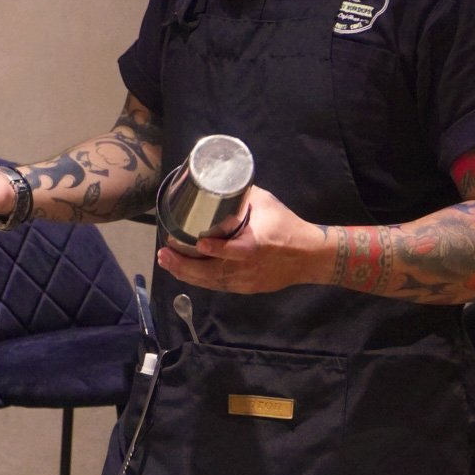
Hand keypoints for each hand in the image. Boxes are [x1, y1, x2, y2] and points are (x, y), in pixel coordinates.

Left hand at [156, 186, 325, 293]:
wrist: (309, 256)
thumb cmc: (287, 225)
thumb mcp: (266, 204)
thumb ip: (240, 198)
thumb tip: (216, 185)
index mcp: (258, 244)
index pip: (235, 251)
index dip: (215, 249)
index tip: (197, 242)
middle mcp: (250, 267)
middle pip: (214, 272)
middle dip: (186, 265)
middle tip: (165, 254)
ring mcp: (247, 281)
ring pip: (212, 282)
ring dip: (187, 273)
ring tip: (167, 262)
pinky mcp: (247, 289)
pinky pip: (219, 286)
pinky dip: (200, 280)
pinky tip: (184, 273)